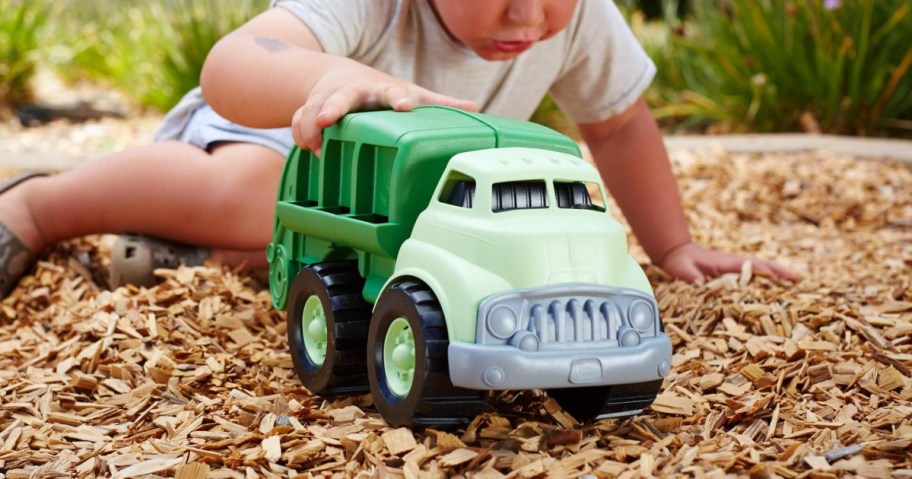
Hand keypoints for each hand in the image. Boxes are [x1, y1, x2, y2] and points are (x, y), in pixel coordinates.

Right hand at [291, 60, 477, 154]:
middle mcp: (354, 91)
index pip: (392, 91)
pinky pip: (299, 120)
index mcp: (382, 89)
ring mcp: (329, 98)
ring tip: (314, 146)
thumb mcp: (410, 92)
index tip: (404, 106)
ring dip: (310, 127)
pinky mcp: (309, 107)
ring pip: (313, 109)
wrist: (337, 74)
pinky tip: (306, 149)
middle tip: (327, 121)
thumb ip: (440, 102)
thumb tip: (476, 108)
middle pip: (341, 96)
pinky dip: (300, 133)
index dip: (398, 99)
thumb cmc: (381, 91)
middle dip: (332, 108)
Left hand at [659, 242, 798, 283]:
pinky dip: (767, 279)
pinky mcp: (733, 272)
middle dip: (780, 272)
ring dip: (777, 275)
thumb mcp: (682, 269)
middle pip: (762, 266)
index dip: (766, 271)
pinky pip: (753, 275)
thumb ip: (690, 276)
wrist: (677, 253)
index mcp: (726, 262)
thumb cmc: (680, 262)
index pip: (750, 266)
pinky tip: (776, 289)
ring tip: (796, 285)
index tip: (782, 277)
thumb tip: (699, 283)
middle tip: (800, 280)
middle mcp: (735, 263)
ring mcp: (735, 267)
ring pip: (761, 270)